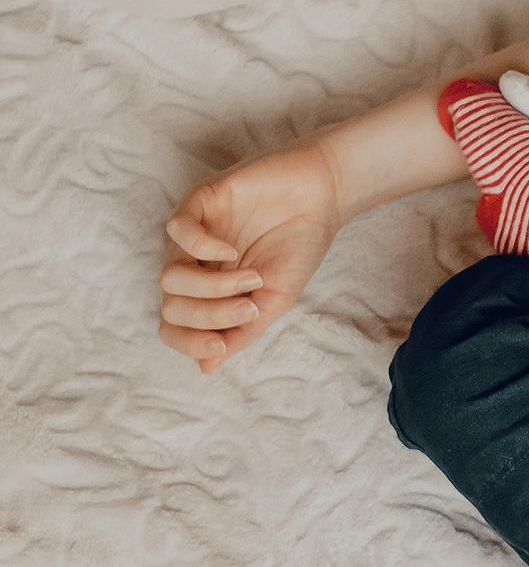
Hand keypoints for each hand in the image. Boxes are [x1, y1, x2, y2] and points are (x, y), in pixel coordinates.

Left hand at [159, 137, 342, 372]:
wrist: (322, 198)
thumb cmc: (300, 246)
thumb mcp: (275, 299)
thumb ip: (241, 331)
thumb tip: (206, 368)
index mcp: (210, 292)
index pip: (175, 326)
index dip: (189, 343)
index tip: (220, 347)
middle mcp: (196, 265)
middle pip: (170, 307)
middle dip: (209, 316)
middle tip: (249, 306)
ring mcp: (195, 235)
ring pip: (168, 277)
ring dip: (211, 287)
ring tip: (251, 277)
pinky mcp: (199, 202)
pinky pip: (176, 231)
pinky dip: (201, 249)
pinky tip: (231, 250)